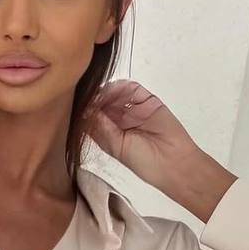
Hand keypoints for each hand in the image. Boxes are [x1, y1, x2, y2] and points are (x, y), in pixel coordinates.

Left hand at [85, 78, 236, 218]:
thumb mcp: (116, 147)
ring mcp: (132, 108)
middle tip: (85, 96)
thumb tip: (85, 111)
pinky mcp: (147, 100)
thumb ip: (101, 128)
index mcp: (108, 133)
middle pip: (101, 102)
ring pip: (114, 93)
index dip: (84, 111)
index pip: (92, 117)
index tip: (75, 106)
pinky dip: (122, 86)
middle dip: (93, 99)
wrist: (173, 162)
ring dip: (105, 92)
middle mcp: (118, 119)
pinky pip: (132, 88)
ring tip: (99, 95)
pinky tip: (114, 90)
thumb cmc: (143, 161)